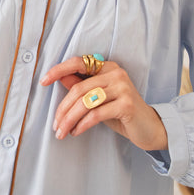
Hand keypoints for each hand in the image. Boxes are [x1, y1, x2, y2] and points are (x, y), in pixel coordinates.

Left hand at [40, 56, 167, 150]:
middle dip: (62, 109)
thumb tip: (59, 78)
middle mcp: (115, 73)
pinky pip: (96, 114)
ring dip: (69, 119)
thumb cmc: (121, 112)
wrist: (150, 128)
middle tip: (55, 125)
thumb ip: (81, 86)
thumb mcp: (98, 98)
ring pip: (85, 102)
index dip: (58, 70)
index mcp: (107, 66)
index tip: (43, 81)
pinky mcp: (127, 104)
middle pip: (79, 89)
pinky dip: (82, 124)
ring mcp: (122, 87)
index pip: (78, 62)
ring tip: (62, 132)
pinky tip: (76, 132)